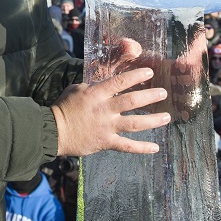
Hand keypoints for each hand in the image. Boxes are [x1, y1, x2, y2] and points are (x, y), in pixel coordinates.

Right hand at [51, 67, 169, 156]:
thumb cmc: (64, 106)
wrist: (54, 130)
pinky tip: (155, 148)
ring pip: (135, 124)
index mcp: (97, 94)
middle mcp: (104, 110)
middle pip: (132, 102)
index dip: (136, 76)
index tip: (150, 72)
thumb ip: (94, 86)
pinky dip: (142, 148)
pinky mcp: (106, 142)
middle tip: (164, 93)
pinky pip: (127, 146)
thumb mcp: (77, 88)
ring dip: (153, 121)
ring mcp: (107, 127)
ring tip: (166, 117)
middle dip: (150, 96)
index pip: (120, 82)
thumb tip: (107, 84)